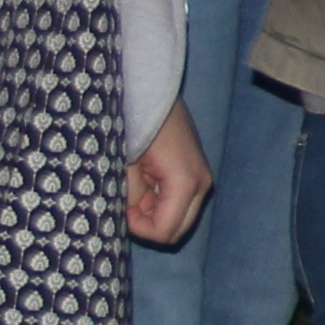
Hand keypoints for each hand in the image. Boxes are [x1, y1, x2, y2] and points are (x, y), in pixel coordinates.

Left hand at [122, 103, 212, 247]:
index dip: (139, 229)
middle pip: (177, 231)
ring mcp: (203, 179)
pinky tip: (147, 180)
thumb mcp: (127, 163)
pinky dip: (161, 201)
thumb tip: (128, 216)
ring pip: (179, 218)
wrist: (155, 92)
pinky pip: (181, 202)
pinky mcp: (198, 173)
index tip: (122, 208)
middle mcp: (201, 185)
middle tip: (128, 203)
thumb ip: (130, 196)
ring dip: (155, 213)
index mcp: (185, 183)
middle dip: (150, 224)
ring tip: (136, 187)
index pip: (166, 232)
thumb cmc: (139, 122)